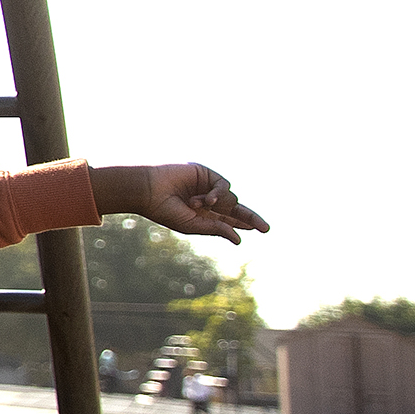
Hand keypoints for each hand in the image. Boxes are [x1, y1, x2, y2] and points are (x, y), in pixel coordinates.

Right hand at [96, 163, 269, 243]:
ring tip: (197, 204)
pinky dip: (218, 193)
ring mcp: (207, 186)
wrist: (148, 190)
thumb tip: (239, 239)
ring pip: (231, 199)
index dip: (244, 224)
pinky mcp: (206, 174)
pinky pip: (224, 186)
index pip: (229, 220)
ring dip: (218, 205)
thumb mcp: (192, 225)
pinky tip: (207, 199)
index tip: (261, 229)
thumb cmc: (165, 210)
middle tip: (266, 229)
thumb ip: (215, 229)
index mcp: (203, 215)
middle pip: (236, 209)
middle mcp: (208, 201)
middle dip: (249, 218)